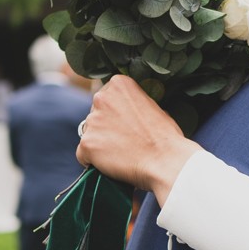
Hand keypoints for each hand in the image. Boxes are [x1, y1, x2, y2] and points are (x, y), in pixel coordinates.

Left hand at [75, 76, 200, 202]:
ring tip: (121, 154)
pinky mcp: (86, 143)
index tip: (126, 123)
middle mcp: (101, 98)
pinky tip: (111, 164)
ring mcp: (92, 121)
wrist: (165, 161)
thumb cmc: (165, 137)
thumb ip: (133, 103)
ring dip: (100, 143)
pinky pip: (83, 154)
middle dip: (105, 126)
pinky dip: (93, 161)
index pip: (106, 97)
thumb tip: (126, 113)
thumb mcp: (153, 106)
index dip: (115, 113)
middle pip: (95, 114)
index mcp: (119, 84)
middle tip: (123, 140)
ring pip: (89, 134)